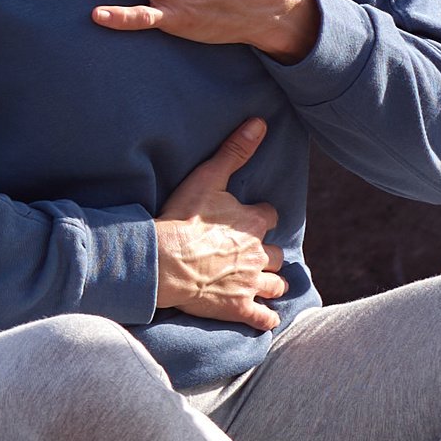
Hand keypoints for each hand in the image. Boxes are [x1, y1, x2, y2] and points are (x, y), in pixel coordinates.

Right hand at [155, 116, 283, 329]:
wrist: (164, 260)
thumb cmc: (183, 218)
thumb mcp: (209, 177)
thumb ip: (235, 151)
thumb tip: (260, 122)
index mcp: (253, 223)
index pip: (269, 216)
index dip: (260, 217)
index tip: (250, 220)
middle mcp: (259, 254)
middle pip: (276, 254)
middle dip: (268, 255)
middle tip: (254, 256)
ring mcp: (250, 283)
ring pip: (276, 285)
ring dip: (272, 284)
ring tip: (265, 284)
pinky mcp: (238, 308)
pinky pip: (263, 318)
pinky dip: (266, 318)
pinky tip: (266, 318)